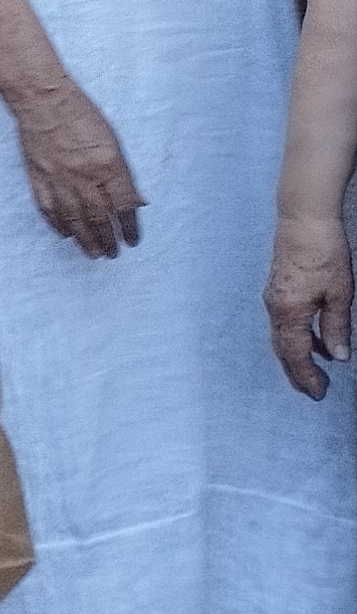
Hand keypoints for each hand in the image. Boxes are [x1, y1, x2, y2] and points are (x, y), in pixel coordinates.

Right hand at [10, 85, 144, 258]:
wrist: (42, 100)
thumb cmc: (80, 114)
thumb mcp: (112, 140)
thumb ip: (122, 172)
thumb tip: (132, 200)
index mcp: (108, 165)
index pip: (123, 205)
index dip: (129, 226)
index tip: (132, 240)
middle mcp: (84, 176)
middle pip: (98, 217)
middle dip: (106, 239)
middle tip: (111, 253)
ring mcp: (58, 178)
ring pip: (73, 218)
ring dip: (84, 239)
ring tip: (92, 253)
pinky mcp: (38, 177)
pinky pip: (48, 208)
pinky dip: (57, 224)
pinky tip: (64, 233)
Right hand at [269, 204, 352, 396]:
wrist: (303, 220)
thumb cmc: (323, 254)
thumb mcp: (339, 294)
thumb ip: (336, 327)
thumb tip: (337, 356)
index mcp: (289, 312)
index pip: (296, 354)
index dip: (307, 376)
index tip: (319, 393)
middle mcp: (275, 308)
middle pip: (282, 350)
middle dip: (296, 372)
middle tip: (313, 391)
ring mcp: (273, 298)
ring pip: (281, 337)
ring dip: (296, 356)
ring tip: (315, 371)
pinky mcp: (277, 289)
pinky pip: (284, 323)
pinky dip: (296, 338)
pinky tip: (314, 340)